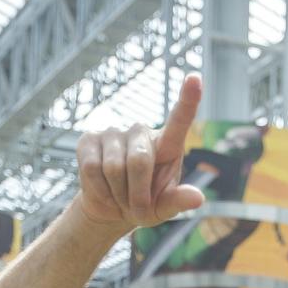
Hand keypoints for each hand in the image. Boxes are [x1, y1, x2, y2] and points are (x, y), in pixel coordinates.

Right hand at [75, 74, 204, 231]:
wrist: (111, 209)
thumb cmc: (144, 205)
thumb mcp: (164, 208)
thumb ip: (179, 202)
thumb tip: (198, 198)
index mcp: (167, 145)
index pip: (180, 120)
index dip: (188, 99)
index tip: (196, 78)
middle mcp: (141, 132)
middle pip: (139, 162)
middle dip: (137, 195)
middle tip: (137, 210)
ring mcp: (113, 132)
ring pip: (114, 169)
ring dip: (118, 194)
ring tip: (120, 198)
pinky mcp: (89, 140)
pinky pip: (92, 169)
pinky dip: (99, 190)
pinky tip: (103, 191)